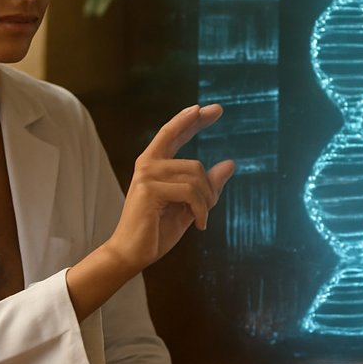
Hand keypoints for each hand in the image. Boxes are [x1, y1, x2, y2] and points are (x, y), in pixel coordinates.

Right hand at [66, 105, 234, 319]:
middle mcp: (148, 164)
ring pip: (195, 178)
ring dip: (205, 203)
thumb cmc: (156, 231)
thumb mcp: (189, 205)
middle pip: (193, 162)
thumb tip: (230, 163)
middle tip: (212, 183)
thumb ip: (207, 185)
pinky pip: (190, 192)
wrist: (131, 254)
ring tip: (200, 220)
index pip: (173, 133)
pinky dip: (200, 210)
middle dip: (209, 182)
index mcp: (154, 164)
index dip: (192, 119)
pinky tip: (197, 225)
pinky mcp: (148, 188)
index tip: (214, 109)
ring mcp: (147, 174)